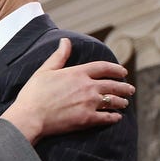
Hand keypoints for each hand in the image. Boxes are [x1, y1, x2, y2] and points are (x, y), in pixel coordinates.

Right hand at [2, 38, 133, 142]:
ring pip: (113, 101)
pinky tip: (117, 118)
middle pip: (113, 85)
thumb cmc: (33, 94)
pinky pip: (107, 117)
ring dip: (121, 102)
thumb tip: (65, 41)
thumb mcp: (44, 71)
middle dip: (124, 87)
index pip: (104, 68)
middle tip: (130, 89)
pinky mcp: (87, 119)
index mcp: (77, 73)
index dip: (116, 69)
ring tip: (124, 103)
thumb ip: (59, 56)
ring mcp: (89, 103)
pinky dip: (114, 117)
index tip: (123, 72)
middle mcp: (87, 87)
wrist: (29, 116)